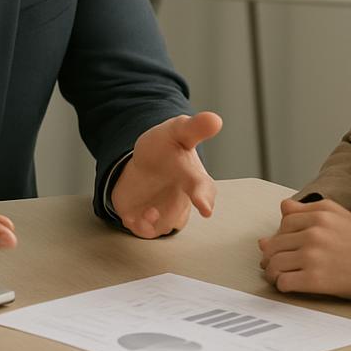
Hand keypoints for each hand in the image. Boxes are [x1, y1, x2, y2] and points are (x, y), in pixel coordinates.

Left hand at [110, 111, 221, 237]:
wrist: (143, 161)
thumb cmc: (165, 147)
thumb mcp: (177, 130)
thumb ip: (194, 127)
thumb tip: (215, 119)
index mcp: (194, 178)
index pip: (202, 188)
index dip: (203, 198)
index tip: (205, 208)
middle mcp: (183, 200)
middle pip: (183, 213)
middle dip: (171, 219)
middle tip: (172, 222)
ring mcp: (165, 212)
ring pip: (163, 226)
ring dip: (154, 221)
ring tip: (148, 212)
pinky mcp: (146, 220)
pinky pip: (144, 231)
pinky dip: (139, 226)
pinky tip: (135, 215)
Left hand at [258, 198, 350, 300]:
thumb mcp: (337, 214)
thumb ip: (308, 209)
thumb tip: (281, 211)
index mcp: (319, 213)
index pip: (284, 222)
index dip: (281, 235)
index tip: (283, 247)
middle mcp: (314, 231)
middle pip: (275, 243)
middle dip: (271, 256)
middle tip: (273, 265)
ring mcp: (314, 255)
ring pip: (275, 262)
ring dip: (272, 272)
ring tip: (278, 276)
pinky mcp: (316, 279)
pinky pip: (284, 281)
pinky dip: (281, 285)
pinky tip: (288, 286)